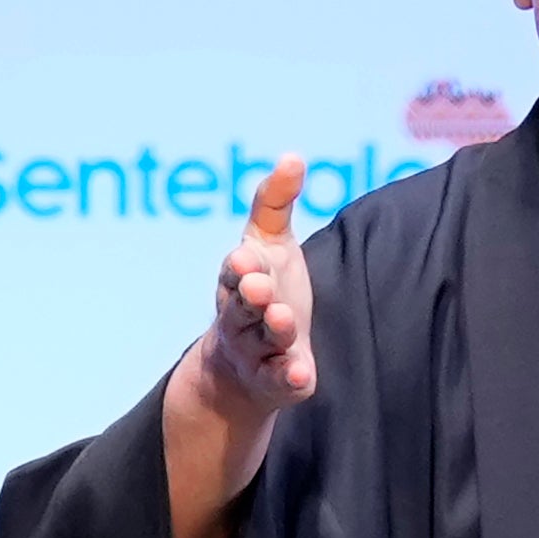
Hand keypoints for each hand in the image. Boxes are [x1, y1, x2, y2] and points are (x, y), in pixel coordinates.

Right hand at [162, 156, 313, 537]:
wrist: (242, 369)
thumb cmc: (263, 293)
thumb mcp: (269, 247)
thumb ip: (275, 204)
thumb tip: (293, 155)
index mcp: (238, 282)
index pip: (236, 272)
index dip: (240, 267)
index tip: (245, 257)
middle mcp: (242, 318)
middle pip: (242, 307)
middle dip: (249, 296)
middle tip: (258, 286)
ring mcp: (257, 353)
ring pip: (261, 341)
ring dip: (271, 330)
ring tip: (283, 320)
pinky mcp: (277, 381)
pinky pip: (281, 381)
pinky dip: (288, 378)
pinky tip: (301, 374)